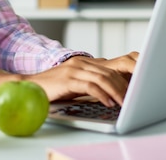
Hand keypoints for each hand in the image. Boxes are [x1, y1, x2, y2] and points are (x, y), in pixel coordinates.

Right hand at [23, 52, 137, 107]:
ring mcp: (73, 70)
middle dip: (125, 86)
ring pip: (103, 78)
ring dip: (117, 92)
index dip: (125, 78)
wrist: (29, 86)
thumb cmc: (52, 88)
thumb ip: (90, 81)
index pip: (111, 67)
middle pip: (110, 72)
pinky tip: (108, 103)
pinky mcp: (68, 80)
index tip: (136, 90)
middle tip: (135, 99)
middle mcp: (80, 62)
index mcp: (83, 62)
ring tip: (125, 103)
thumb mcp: (74, 82)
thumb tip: (111, 89)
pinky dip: (102, 95)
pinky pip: (90, 86)